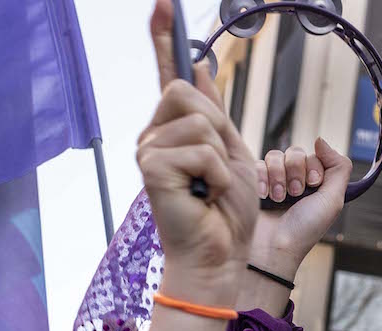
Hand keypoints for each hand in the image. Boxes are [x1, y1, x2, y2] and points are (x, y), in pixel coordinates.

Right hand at [141, 0, 258, 300]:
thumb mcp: (232, 153)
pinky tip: (205, 196)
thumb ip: (215, 114)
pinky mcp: (152, 169)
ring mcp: (148, 151)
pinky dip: (217, 174)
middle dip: (217, 126)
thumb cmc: (226, 214)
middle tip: (217, 167)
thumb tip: (199, 67)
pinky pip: (200, 149)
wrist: (219, 255)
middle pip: (187, 90)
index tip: (163, 3)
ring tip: (210, 187)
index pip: (167, 74)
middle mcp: (153, 135)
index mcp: (172, 129)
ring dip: (221, 156)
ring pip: (198, 120)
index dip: (163, 37)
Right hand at [250, 139, 350, 280]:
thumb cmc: (304, 230)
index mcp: (315, 185)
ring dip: (279, 177)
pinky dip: (262, 178)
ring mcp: (274, 181)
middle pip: (295, 153)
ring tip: (278, 199)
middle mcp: (295, 181)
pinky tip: (264, 197)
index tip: (313, 185)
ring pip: (276, 156)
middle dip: (296, 173)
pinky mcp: (254, 182)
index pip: (315, 156)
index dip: (314, 167)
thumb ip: (339, 168)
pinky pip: (258, 164)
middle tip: (295, 195)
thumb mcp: (333, 200)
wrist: (273, 247)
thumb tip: (322, 140)